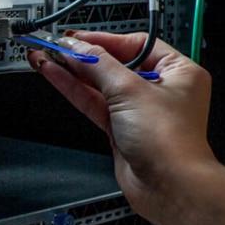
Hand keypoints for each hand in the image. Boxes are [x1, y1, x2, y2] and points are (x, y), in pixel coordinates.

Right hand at [27, 30, 217, 224]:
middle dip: (84, 55)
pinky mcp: (122, 130)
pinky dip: (74, 89)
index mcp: (178, 71)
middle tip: (55, 45)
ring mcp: (140, 111)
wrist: (169, 186)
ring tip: (46, 56)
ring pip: (101, 84)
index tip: (76, 37)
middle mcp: (161, 89)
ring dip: (73, 71)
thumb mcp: (131, 90)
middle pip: (116, 63)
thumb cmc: (171, 141)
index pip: (136, 43)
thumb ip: (100, 65)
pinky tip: (55, 75)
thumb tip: (78, 48)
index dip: (104, 39)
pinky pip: (95, 103)